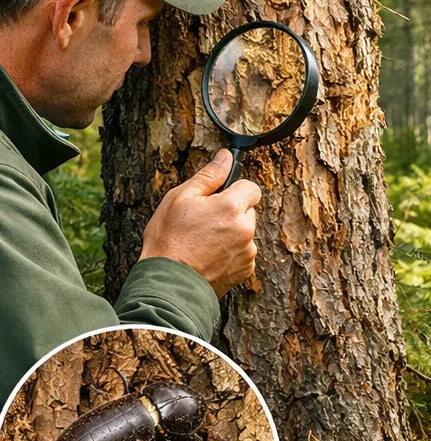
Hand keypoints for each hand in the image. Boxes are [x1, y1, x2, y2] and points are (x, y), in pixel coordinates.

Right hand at [140, 149, 260, 296]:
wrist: (169, 283)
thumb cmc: (170, 240)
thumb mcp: (180, 198)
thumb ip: (209, 176)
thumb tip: (225, 157)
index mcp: (232, 207)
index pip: (251, 187)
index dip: (235, 190)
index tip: (220, 197)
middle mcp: (246, 229)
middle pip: (247, 211)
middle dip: (231, 213)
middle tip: (204, 222)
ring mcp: (248, 251)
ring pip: (245, 233)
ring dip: (231, 234)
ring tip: (203, 242)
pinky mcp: (246, 270)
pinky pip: (243, 253)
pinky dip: (230, 253)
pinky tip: (209, 257)